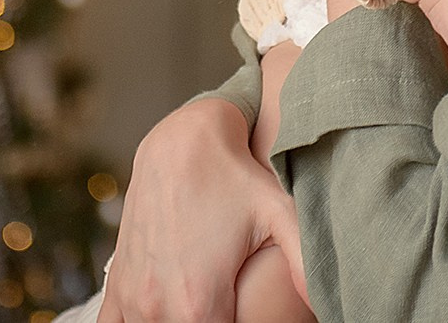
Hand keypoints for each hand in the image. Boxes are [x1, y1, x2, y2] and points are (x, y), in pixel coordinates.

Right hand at [98, 97, 305, 321]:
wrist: (183, 142)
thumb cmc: (236, 177)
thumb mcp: (280, 213)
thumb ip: (305, 263)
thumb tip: (328, 302)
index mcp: (199, 302)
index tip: (245, 316)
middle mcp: (158, 305)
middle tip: (230, 308)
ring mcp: (134, 296)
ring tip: (202, 308)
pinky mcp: (120, 283)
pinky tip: (160, 316)